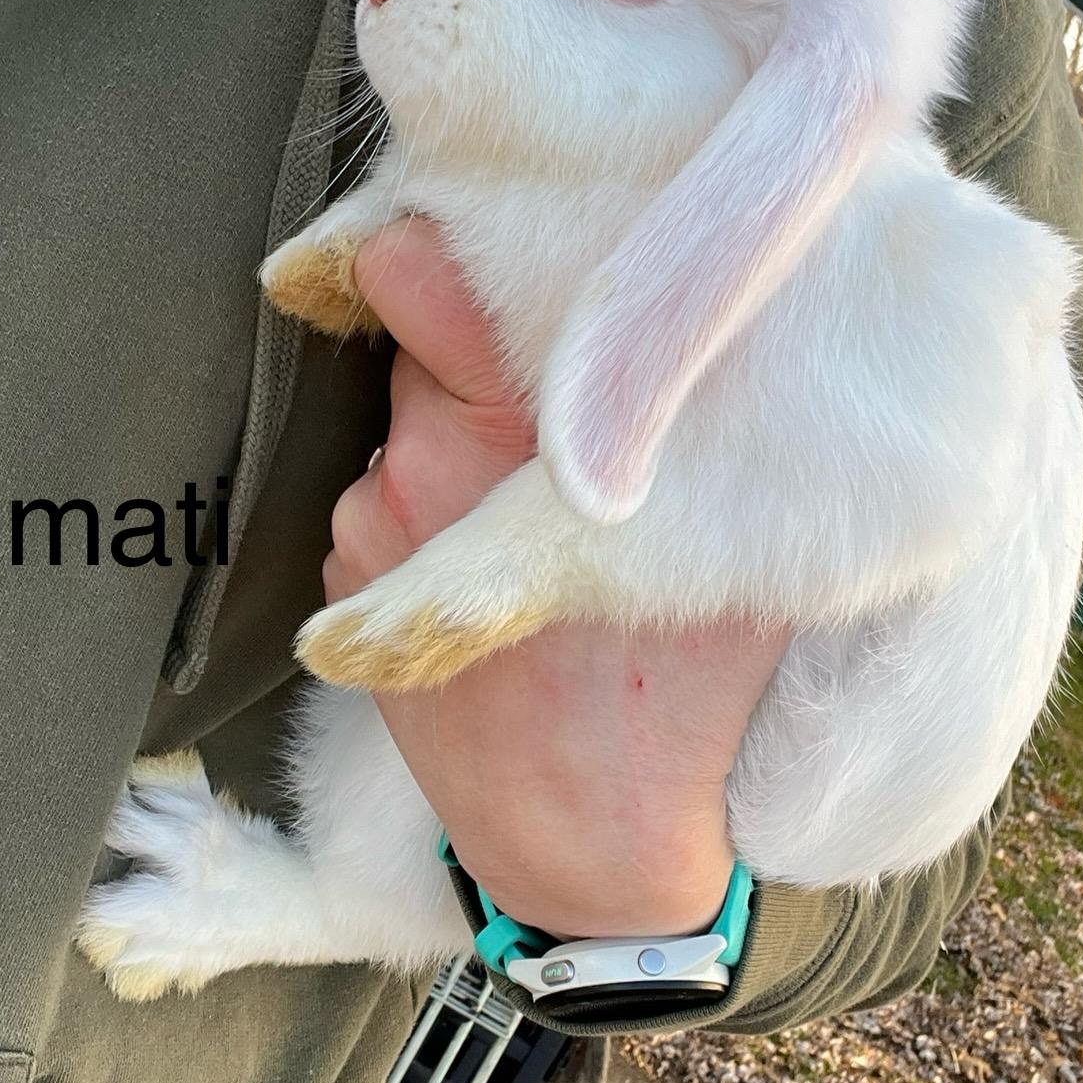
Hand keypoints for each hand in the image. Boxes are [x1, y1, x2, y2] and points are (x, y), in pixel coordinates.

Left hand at [321, 221, 789, 939]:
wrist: (591, 843)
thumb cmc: (684, 696)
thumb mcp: (734, 540)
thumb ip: (712, 416)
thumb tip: (736, 313)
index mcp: (525, 430)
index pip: (415, 270)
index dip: (425, 241)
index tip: (459, 238)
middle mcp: (429, 465)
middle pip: (420, 342)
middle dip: (472, 357)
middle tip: (547, 414)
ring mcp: (376, 527)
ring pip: (403, 429)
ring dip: (449, 449)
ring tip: (527, 523)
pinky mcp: (346, 590)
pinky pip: (378, 508)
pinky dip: (419, 523)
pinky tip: (487, 579)